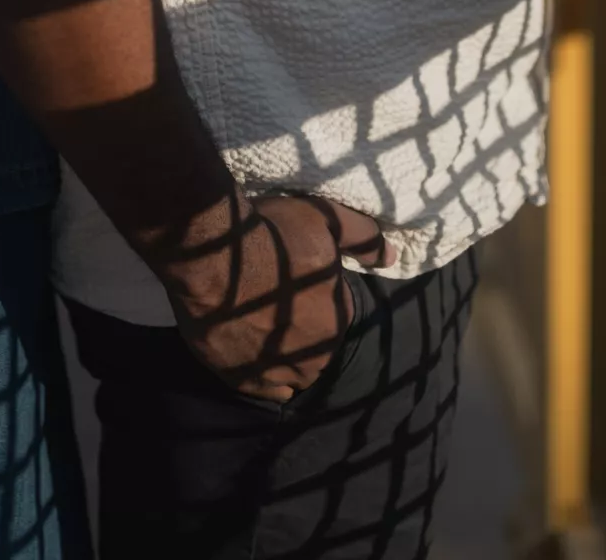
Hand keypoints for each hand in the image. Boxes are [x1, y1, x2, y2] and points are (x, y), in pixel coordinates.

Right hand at [164, 190, 393, 400]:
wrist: (213, 256)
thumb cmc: (272, 234)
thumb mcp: (326, 219)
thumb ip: (363, 238)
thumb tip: (392, 258)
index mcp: (338, 318)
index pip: (336, 310)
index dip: (316, 291)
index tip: (294, 274)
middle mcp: (315, 355)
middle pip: (315, 342)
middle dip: (301, 324)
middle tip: (276, 296)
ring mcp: (278, 372)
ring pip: (292, 369)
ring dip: (284, 352)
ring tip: (261, 322)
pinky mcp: (244, 381)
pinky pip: (264, 386)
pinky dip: (262, 372)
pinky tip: (251, 350)